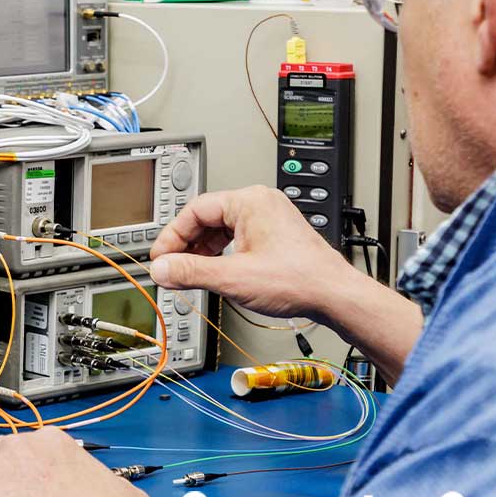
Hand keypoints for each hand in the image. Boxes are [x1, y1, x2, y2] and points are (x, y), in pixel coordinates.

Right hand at [149, 185, 354, 321]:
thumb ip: (191, 272)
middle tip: (171, 267)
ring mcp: (269, 218)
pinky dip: (221, 254)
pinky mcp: (275, 234)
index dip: (172, 236)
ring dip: (203, 251)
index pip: (195, 210)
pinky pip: (237, 237)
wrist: (334, 295)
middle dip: (186, 245)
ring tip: (190, 273)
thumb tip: (162, 269)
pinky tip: (215, 271)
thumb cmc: (299, 279)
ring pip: (222, 229)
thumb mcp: (233, 278)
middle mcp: (260, 203)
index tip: (161, 257)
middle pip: (207, 218)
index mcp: (249, 201)